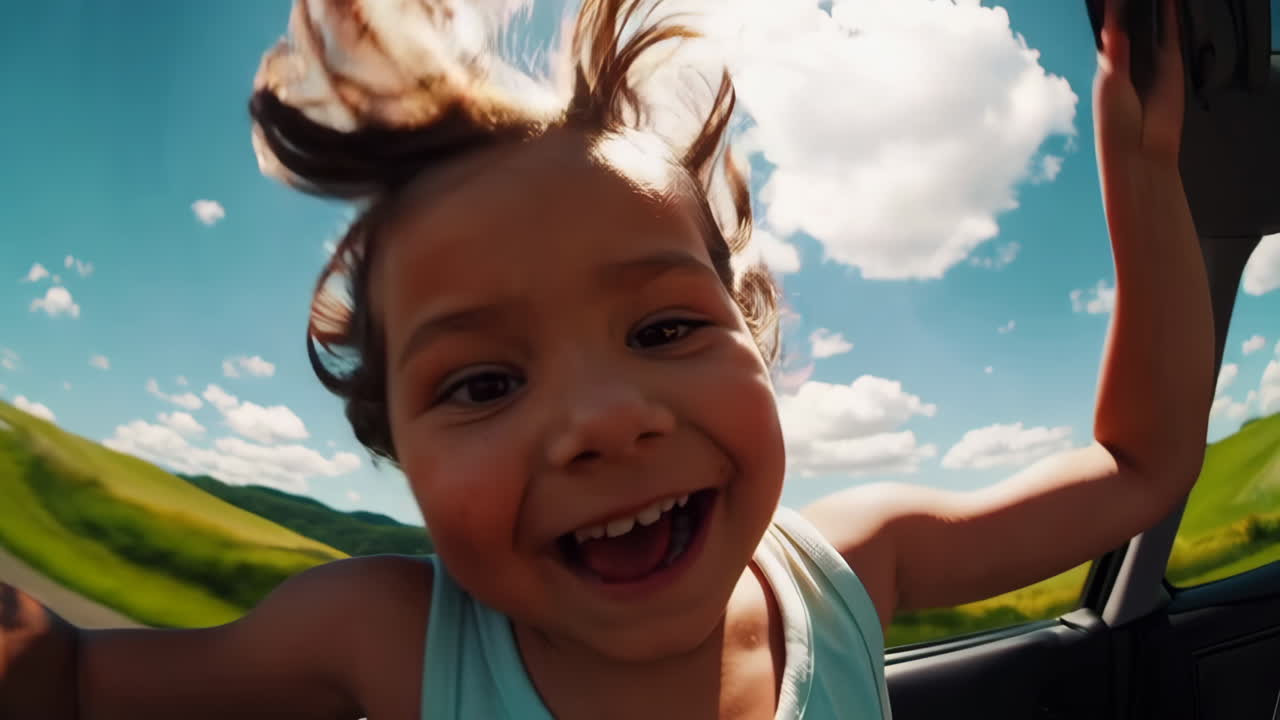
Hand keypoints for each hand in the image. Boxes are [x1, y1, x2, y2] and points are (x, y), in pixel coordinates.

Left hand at [1093, 0, 1185, 167]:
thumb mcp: (1110, 83)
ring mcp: (1152, 62)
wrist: (1142, 150)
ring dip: (1151, 6)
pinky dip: (1172, 14)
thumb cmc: (1116, 124)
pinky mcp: (1173, 65)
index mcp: (1108, 66)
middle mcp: (1130, 61)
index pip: (1110, 30)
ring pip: (1152, 25)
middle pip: (1132, 24)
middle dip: (1132, 7)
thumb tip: (1111, 26)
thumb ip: (1114, 53)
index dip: (1110, 12)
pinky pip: (1173, 34)